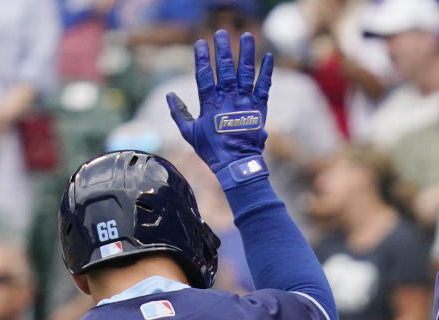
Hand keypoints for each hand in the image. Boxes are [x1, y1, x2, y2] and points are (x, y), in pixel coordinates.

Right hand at [167, 29, 271, 175]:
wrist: (237, 166)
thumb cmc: (212, 151)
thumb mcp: (190, 134)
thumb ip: (179, 114)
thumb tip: (169, 95)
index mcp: (210, 105)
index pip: (204, 76)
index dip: (202, 59)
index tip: (200, 43)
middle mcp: (228, 100)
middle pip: (225, 70)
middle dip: (223, 50)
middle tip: (221, 33)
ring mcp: (244, 104)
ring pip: (245, 74)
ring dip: (246, 54)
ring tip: (247, 37)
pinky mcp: (259, 109)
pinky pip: (263, 88)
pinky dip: (266, 73)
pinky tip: (269, 57)